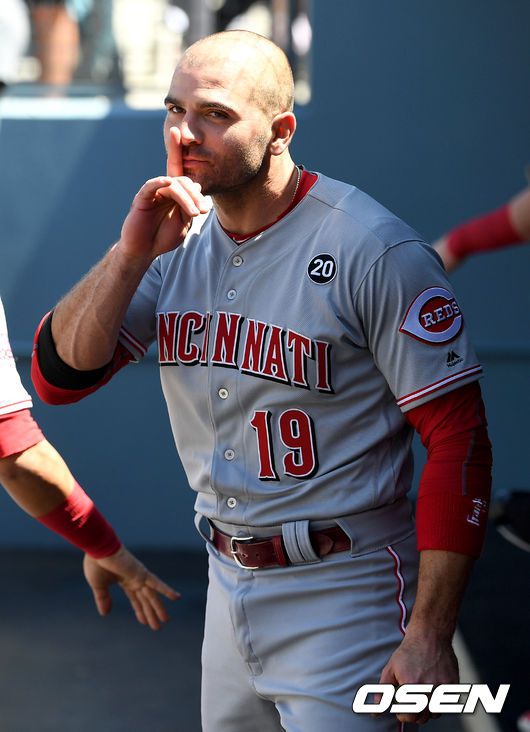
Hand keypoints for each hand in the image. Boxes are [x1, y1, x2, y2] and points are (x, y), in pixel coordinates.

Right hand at [83, 545, 179, 630]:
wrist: (98, 548)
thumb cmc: (96, 563)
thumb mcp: (99, 586)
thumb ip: (103, 599)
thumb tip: (105, 614)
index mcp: (125, 580)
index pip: (135, 599)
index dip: (140, 610)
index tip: (144, 622)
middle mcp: (135, 579)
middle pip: (145, 599)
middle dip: (150, 613)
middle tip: (157, 626)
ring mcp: (140, 576)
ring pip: (152, 595)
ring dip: (158, 608)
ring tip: (165, 620)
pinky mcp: (141, 573)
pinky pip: (156, 583)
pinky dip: (166, 590)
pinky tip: (176, 598)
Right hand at [119, 126, 210, 261]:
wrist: (145, 251)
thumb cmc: (163, 237)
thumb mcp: (184, 223)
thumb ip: (190, 206)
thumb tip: (196, 186)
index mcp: (174, 193)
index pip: (179, 170)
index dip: (177, 149)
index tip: (177, 131)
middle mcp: (163, 189)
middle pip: (182, 180)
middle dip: (195, 195)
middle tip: (203, 210)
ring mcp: (152, 192)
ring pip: (172, 185)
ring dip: (186, 199)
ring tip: (195, 214)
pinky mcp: (142, 198)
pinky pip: (151, 186)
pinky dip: (160, 182)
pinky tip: (168, 183)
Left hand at [378, 627, 458, 724]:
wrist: (430, 635)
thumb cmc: (409, 651)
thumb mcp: (391, 669)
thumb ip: (383, 691)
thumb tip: (376, 712)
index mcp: (412, 686)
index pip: (410, 716)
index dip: (403, 716)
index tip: (400, 711)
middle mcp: (429, 689)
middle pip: (423, 718)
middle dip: (414, 714)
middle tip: (409, 704)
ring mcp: (443, 687)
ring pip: (436, 713)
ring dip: (427, 710)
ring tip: (420, 697)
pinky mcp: (453, 684)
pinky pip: (446, 703)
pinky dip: (438, 702)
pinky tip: (431, 690)